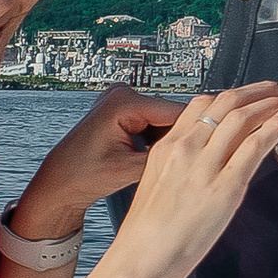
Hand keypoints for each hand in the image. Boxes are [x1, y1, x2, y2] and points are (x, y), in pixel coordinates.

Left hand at [10, 88, 184, 237]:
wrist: (57, 183)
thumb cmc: (82, 177)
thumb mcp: (130, 170)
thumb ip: (166, 157)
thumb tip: (200, 153)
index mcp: (123, 102)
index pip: (178, 111)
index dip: (200, 131)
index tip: (219, 146)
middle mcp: (122, 93)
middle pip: (173, 114)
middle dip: (185, 137)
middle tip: (199, 161)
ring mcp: (121, 100)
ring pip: (165, 120)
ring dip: (173, 140)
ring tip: (179, 163)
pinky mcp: (122, 111)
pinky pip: (153, 122)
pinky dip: (160, 140)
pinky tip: (164, 159)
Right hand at [106, 82, 277, 277]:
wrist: (139, 260)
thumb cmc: (147, 235)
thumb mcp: (158, 186)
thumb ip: (183, 166)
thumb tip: (211, 159)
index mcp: (166, 148)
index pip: (202, 103)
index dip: (234, 93)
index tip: (251, 93)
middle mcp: (184, 149)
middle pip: (225, 101)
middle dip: (259, 90)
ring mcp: (204, 166)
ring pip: (242, 116)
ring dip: (272, 102)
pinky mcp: (225, 187)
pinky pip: (254, 145)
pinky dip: (275, 125)